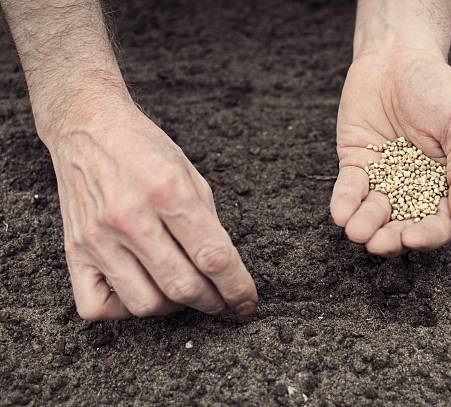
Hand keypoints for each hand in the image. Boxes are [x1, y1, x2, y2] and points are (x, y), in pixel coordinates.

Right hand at [47, 103, 257, 319]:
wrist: (87, 127)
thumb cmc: (144, 148)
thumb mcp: (189, 173)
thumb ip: (208, 222)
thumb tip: (224, 269)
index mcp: (168, 191)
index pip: (214, 256)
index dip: (238, 288)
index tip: (248, 303)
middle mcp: (130, 217)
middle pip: (183, 286)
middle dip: (214, 302)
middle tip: (223, 301)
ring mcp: (98, 237)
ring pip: (145, 304)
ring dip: (174, 308)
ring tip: (184, 293)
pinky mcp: (74, 250)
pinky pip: (95, 307)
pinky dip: (123, 312)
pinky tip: (141, 292)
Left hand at [330, 50, 450, 254]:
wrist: (397, 57)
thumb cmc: (438, 90)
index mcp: (446, 185)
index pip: (438, 221)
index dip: (426, 234)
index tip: (413, 236)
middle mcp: (413, 188)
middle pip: (403, 223)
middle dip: (390, 237)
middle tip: (378, 244)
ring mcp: (383, 178)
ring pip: (374, 211)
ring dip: (365, 224)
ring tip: (356, 231)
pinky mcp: (355, 165)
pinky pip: (349, 189)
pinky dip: (344, 202)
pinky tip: (340, 213)